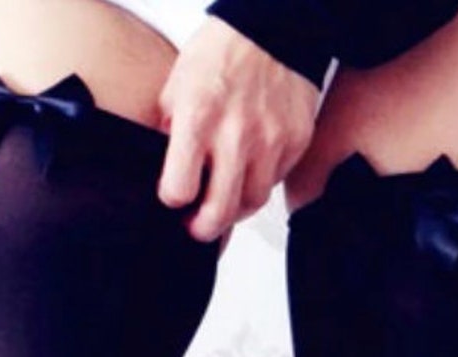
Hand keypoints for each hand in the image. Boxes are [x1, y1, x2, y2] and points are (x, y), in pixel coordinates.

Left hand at [156, 17, 319, 243]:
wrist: (273, 26)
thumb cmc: (222, 53)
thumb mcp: (177, 87)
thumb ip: (168, 133)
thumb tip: (161, 171)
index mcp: (198, 118)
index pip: (179, 189)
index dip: (173, 199)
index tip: (174, 195)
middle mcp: (236, 134)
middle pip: (219, 213)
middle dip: (203, 228)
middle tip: (196, 226)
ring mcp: (271, 140)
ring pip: (251, 204)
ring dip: (235, 209)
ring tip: (224, 196)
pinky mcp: (296, 141)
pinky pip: (276, 180)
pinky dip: (261, 180)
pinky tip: (250, 166)